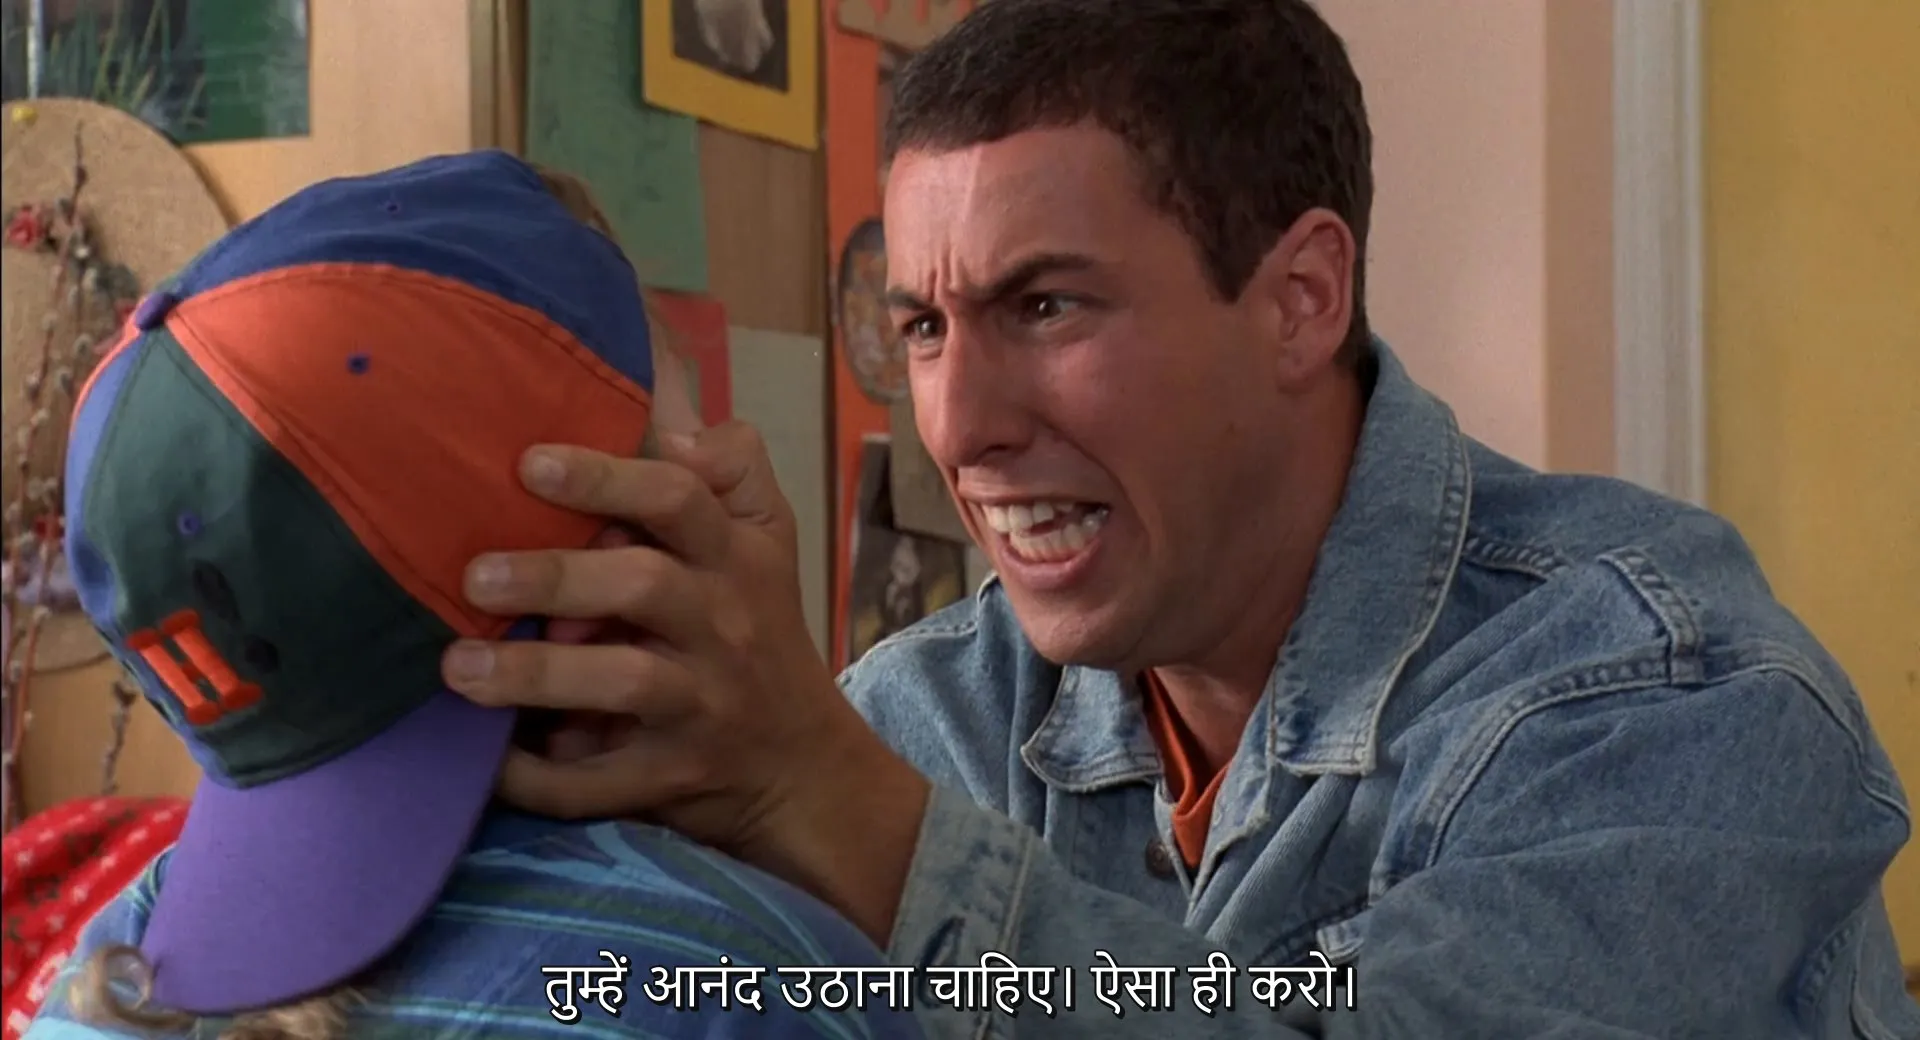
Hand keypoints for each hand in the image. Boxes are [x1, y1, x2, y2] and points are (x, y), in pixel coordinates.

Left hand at [441, 425, 929, 942]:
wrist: (805, 767)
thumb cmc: (760, 630)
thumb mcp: (767, 539)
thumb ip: (728, 467)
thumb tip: (666, 412)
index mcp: (738, 556)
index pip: (681, 498)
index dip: (606, 477)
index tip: (529, 464)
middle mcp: (724, 624)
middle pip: (644, 585)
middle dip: (556, 576)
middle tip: (475, 575)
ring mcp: (701, 704)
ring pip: (623, 683)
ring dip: (536, 673)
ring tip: (458, 665)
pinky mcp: (673, 778)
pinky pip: (599, 781)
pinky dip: (539, 775)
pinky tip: (486, 757)